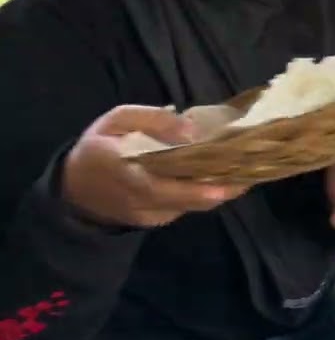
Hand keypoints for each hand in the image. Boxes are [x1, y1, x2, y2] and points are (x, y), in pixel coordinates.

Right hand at [61, 105, 247, 227]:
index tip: (234, 176)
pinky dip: (205, 192)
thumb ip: (151, 119)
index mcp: (128, 172)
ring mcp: (151, 214)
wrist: (74, 190)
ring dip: (221, 189)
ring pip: (194, 205)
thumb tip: (190, 128)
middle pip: (193, 200)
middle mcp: (143, 199)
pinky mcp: (157, 221)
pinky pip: (187, 207)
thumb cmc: (98, 147)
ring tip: (248, 168)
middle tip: (256, 169)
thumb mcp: (115, 121)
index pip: (169, 186)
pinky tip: (223, 176)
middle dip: (227, 187)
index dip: (203, 186)